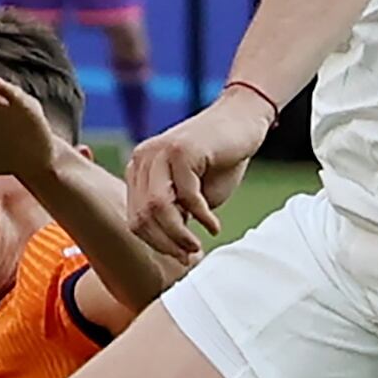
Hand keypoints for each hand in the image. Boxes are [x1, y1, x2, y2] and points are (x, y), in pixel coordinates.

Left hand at [124, 85, 270, 259]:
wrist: (242, 121)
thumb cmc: (219, 160)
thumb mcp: (191, 195)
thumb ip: (176, 215)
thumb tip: (171, 247)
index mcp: (139, 169)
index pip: (135, 218)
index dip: (156, 243)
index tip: (179, 257)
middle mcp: (143, 159)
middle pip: (142, 215)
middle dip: (166, 243)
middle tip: (188, 256)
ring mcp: (160, 152)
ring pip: (157, 207)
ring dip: (178, 234)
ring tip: (197, 246)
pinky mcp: (182, 150)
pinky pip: (186, 195)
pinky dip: (201, 216)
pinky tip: (213, 226)